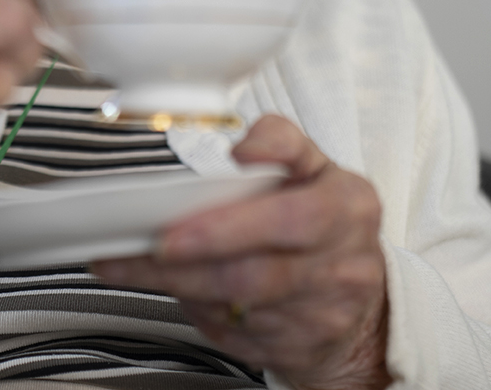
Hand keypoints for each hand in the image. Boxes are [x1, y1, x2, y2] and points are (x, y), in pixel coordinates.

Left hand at [91, 115, 389, 389]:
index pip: (296, 213)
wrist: (358, 297)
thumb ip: (279, 141)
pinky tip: (172, 286)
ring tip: (131, 261)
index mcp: (347, 207)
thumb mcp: (314, 165)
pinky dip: (195, 308)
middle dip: (198, 255)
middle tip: (154, 242)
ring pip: (237, 305)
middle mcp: (342, 265)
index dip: (243, 217)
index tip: (203, 203)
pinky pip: (235, 332)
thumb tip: (245, 146)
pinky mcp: (298, 348)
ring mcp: (323, 315)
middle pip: (258, 271)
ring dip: (177, 282)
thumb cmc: (321, 217)